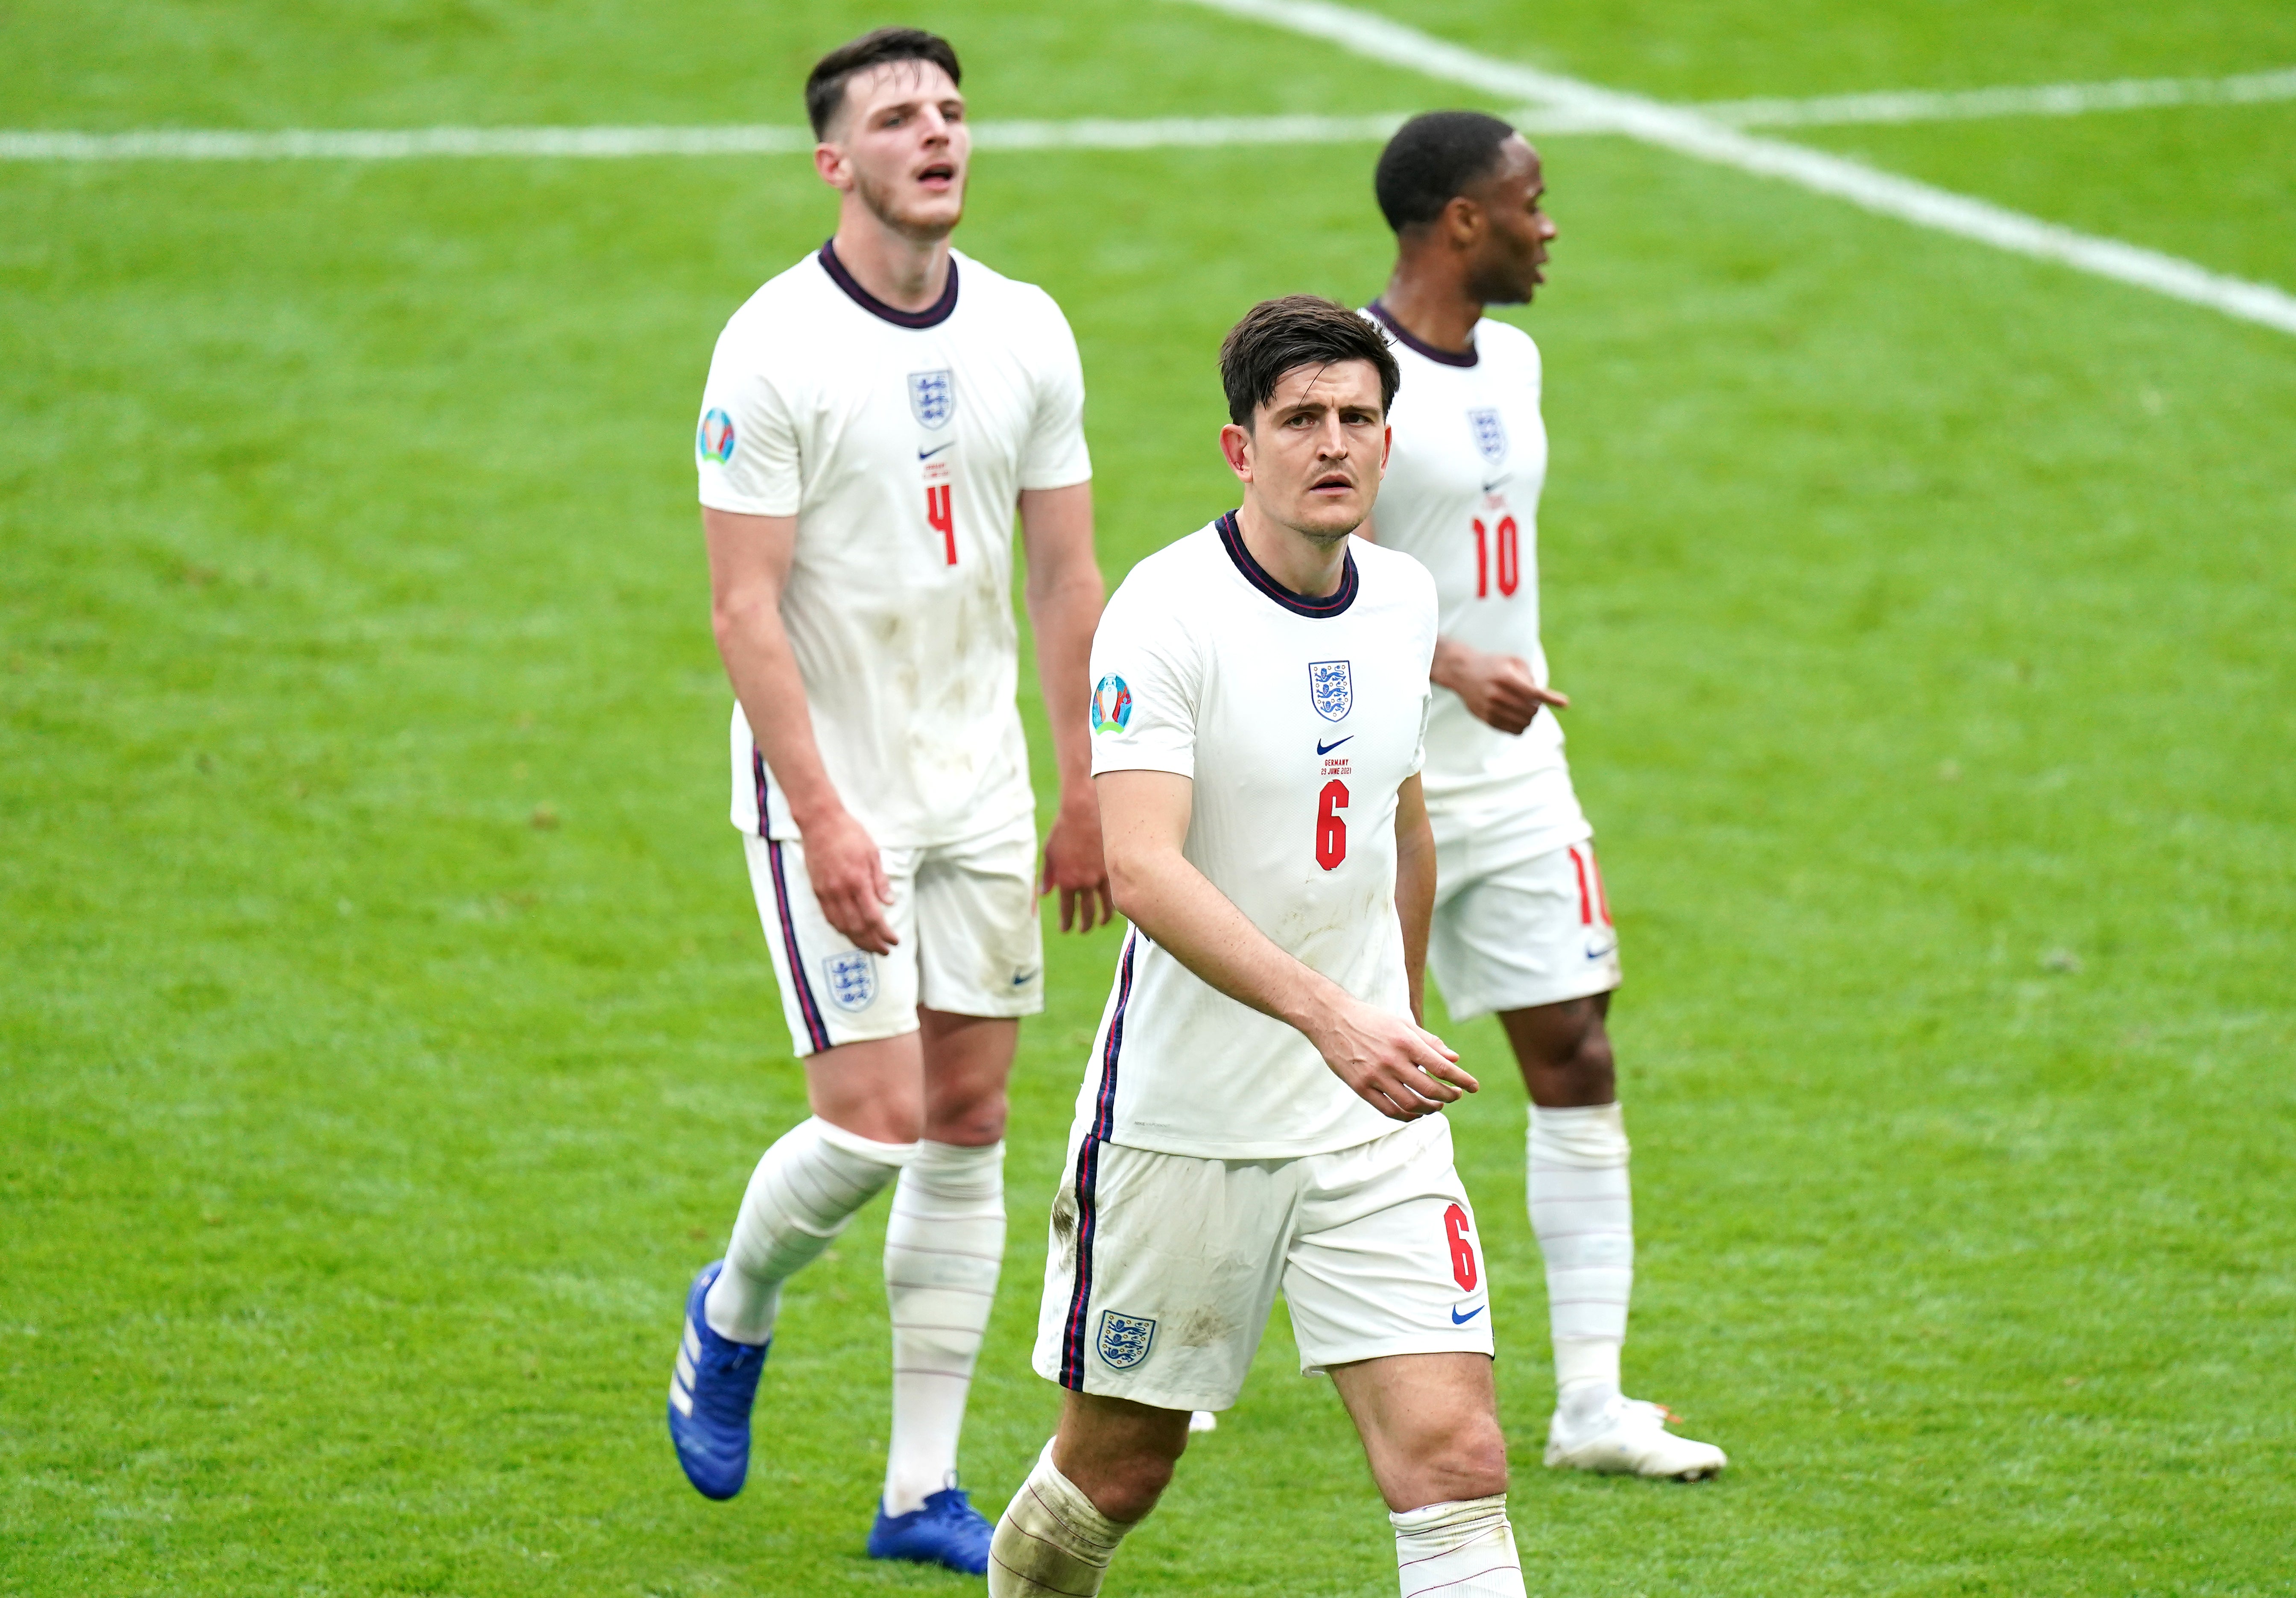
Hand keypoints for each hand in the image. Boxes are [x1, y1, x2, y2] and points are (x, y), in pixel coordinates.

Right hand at [797, 806, 897, 954]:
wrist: (820, 822)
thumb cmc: (849, 834)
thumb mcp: (873, 853)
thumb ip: (880, 881)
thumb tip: (890, 903)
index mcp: (858, 881)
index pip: (873, 917)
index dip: (884, 933)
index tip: (894, 941)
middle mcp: (840, 891)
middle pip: (857, 927)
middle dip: (872, 943)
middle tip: (884, 951)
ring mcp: (826, 892)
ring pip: (842, 926)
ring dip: (857, 940)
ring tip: (869, 948)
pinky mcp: (817, 890)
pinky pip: (829, 917)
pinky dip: (841, 929)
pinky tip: (849, 933)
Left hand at [1040, 797, 1114, 932]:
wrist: (1084, 811)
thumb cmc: (1063, 829)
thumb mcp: (1050, 853)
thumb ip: (1047, 876)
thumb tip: (1044, 894)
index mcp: (1066, 881)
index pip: (1067, 910)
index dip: (1066, 923)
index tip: (1066, 929)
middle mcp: (1084, 883)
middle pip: (1087, 913)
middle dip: (1084, 925)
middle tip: (1083, 930)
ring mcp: (1101, 876)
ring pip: (1105, 906)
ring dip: (1103, 917)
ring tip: (1101, 922)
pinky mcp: (1114, 867)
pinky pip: (1117, 890)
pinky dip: (1116, 900)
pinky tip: (1116, 903)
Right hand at [1308, 997, 1477, 1121]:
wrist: (1331, 1019)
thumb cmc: (1370, 1019)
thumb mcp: (1402, 1022)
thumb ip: (1429, 1041)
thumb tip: (1454, 1060)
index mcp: (1404, 1041)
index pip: (1440, 1067)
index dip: (1461, 1080)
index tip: (1473, 1087)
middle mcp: (1391, 1060)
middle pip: (1429, 1089)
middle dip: (1448, 1096)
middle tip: (1455, 1096)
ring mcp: (1375, 1076)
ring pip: (1410, 1103)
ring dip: (1429, 1109)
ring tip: (1436, 1106)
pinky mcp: (1361, 1087)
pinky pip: (1388, 1110)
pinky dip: (1406, 1116)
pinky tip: (1415, 1112)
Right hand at [1435, 643, 1567, 734]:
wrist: (1462, 673)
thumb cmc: (1493, 665)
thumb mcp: (1512, 661)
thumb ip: (1529, 676)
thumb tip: (1540, 696)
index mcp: (1505, 677)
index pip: (1533, 693)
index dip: (1550, 698)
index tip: (1565, 703)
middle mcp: (1496, 694)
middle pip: (1530, 710)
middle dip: (1537, 707)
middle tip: (1531, 700)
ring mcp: (1490, 708)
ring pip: (1523, 723)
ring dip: (1530, 718)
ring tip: (1525, 708)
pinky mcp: (1486, 719)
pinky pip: (1513, 731)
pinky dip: (1521, 726)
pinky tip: (1518, 718)